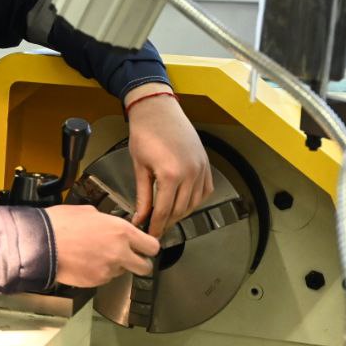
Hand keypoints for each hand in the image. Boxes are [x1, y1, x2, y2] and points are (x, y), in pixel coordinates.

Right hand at [48, 205, 159, 286]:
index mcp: (121, 231)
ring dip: (114, 266)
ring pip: (122, 272)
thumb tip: (110, 225)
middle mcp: (120, 252)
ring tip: (95, 256)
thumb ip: (107, 221)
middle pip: (145, 267)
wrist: (41, 243)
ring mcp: (108, 269)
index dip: (149, 248)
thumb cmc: (60, 224)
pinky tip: (85, 263)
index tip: (145, 248)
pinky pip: (105, 278)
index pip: (152, 246)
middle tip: (130, 258)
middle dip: (139, 263)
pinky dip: (98, 273)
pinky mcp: (96, 281)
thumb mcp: (89, 212)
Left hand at [124, 84, 212, 238]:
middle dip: (168, 222)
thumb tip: (140, 217)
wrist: (157, 110)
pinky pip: (205, 190)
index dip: (157, 226)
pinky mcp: (205, 163)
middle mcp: (190, 173)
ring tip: (168, 218)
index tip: (151, 235)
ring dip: (182, 213)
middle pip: (181, 210)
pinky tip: (185, 203)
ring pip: (194, 203)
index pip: (164, 211)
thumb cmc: (145, 133)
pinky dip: (196, 200)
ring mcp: (201, 168)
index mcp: (171, 175)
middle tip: (157, 229)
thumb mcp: (139, 167)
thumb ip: (143, 196)